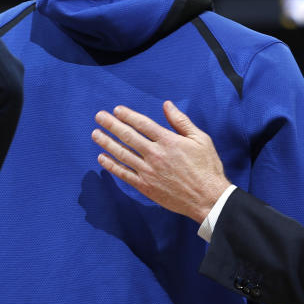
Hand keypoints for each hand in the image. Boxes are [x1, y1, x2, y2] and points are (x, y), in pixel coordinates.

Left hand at [92, 101, 232, 223]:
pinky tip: (102, 158)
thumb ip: (181, 122)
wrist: (207, 198)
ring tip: (95, 134)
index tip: (117, 110)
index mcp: (169, 141)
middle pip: (128, 136)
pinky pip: (124, 174)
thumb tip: (167, 105)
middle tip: (99, 117)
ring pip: (122, 154)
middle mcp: (156, 154)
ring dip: (107, 143)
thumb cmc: (207, 167)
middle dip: (111, 125)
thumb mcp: (201, 140)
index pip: (143, 124)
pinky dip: (111, 166)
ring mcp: (149, 171)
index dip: (128, 115)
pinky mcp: (146, 186)